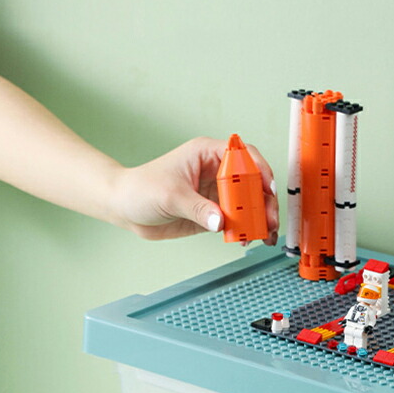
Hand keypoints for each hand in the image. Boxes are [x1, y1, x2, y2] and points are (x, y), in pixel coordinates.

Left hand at [111, 136, 277, 241]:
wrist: (125, 208)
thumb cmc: (141, 188)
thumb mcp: (171, 196)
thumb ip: (198, 209)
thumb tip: (221, 221)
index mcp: (206, 154)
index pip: (242, 155)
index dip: (259, 170)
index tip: (266, 189)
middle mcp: (214, 171)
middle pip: (250, 181)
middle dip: (263, 201)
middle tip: (268, 220)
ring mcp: (214, 192)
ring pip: (246, 202)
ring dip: (258, 218)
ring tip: (264, 234)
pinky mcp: (211, 212)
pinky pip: (235, 220)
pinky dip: (244, 230)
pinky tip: (246, 238)